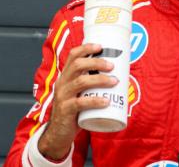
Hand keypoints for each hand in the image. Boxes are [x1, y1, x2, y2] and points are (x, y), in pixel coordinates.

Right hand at [38, 43, 117, 159]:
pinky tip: (106, 101)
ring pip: (80, 82)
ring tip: (114, 81)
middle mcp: (62, 83)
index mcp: (66, 76)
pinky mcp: (66, 110)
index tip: (101, 46)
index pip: (72, 56)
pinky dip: (95, 101)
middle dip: (96, 62)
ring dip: (100, 79)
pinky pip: (80, 103)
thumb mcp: (80, 93)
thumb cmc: (74, 110)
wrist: (59, 132)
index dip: (86, 48)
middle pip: (77, 65)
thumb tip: (119, 75)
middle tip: (112, 65)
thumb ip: (92, 84)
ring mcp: (63, 96)